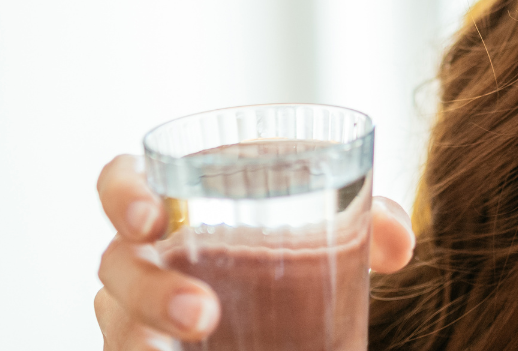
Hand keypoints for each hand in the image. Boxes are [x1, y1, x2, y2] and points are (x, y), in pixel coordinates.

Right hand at [92, 154, 415, 349]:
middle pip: (116, 268)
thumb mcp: (330, 232)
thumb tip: (400, 244)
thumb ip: (369, 224)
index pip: (122, 183)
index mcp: (177, 206)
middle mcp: (144, 260)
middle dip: (151, 292)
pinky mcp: (154, 349)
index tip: (152, 218)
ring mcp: (137, 316)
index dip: (122, 194)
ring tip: (191, 343)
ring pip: (119, 329)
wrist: (289, 316)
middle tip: (203, 316)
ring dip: (144, 339)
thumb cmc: (291, 253)